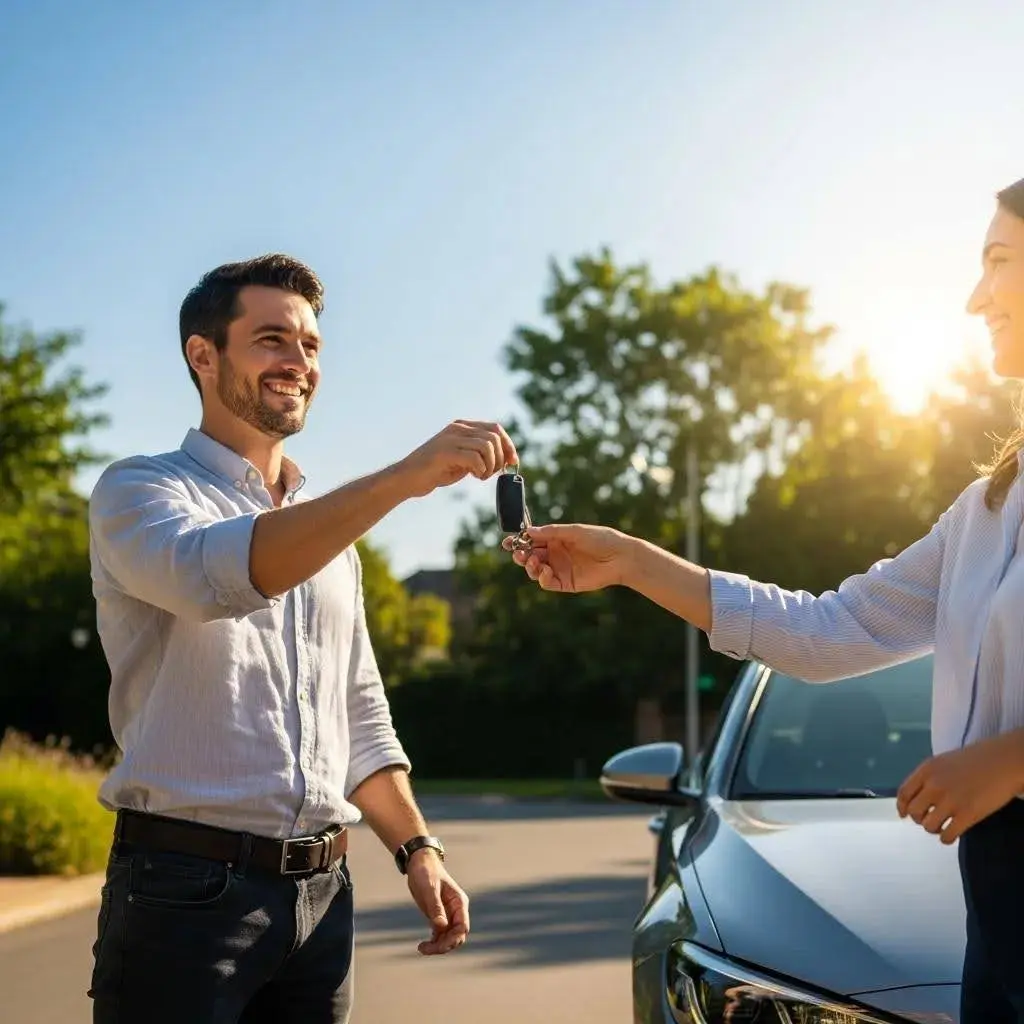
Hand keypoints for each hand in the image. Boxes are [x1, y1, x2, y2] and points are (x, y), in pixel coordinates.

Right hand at [397, 420, 517, 497]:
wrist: (408, 478)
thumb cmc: (436, 471)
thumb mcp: (463, 460)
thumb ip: (480, 455)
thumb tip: (506, 459)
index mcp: (462, 427)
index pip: (495, 428)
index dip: (508, 445)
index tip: (512, 462)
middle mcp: (457, 428)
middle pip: (494, 437)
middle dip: (500, 458)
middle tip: (490, 474)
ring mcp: (450, 438)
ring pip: (487, 446)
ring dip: (490, 465)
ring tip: (481, 476)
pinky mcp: (445, 452)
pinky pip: (474, 457)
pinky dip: (481, 469)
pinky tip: (474, 476)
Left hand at [405, 850, 469, 954]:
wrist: (419, 863)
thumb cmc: (426, 872)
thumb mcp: (429, 889)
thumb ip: (436, 907)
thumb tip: (441, 927)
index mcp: (459, 902)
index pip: (462, 927)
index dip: (453, 939)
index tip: (438, 945)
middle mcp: (456, 910)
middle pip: (457, 936)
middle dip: (444, 945)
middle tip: (425, 949)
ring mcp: (448, 914)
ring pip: (448, 937)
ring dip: (438, 946)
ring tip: (421, 948)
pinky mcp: (438, 916)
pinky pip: (440, 934)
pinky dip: (434, 941)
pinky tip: (423, 945)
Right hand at [503, 523, 628, 592]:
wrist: (620, 557)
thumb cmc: (600, 539)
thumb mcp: (574, 531)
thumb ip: (551, 532)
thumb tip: (528, 531)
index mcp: (557, 539)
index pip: (532, 540)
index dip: (519, 542)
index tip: (507, 542)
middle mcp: (556, 554)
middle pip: (530, 556)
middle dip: (521, 555)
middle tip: (518, 553)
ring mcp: (560, 569)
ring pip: (535, 570)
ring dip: (529, 567)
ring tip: (533, 562)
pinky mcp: (566, 583)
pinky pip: (547, 583)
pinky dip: (542, 578)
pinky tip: (546, 571)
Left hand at [896, 731, 1023, 843]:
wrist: (1005, 761)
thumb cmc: (978, 759)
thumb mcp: (945, 762)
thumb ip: (930, 776)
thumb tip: (920, 795)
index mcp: (927, 769)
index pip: (904, 793)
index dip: (902, 807)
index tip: (904, 814)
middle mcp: (933, 785)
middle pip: (914, 811)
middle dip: (920, 818)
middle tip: (931, 819)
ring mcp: (950, 800)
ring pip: (928, 825)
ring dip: (934, 829)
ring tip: (943, 826)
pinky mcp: (967, 814)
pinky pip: (947, 835)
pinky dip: (947, 838)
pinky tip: (952, 834)